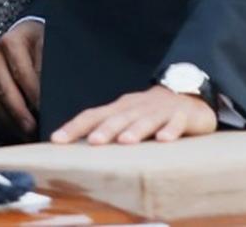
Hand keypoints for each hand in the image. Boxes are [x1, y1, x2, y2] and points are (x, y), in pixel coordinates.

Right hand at [0, 19, 43, 139]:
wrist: (26, 35)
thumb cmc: (41, 41)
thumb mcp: (49, 44)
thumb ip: (50, 65)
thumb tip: (55, 94)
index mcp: (11, 42)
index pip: (23, 73)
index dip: (35, 94)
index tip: (46, 109)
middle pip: (6, 92)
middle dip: (22, 114)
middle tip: (36, 128)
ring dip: (14, 123)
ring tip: (31, 134)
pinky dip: (6, 125)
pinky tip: (21, 131)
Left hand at [50, 84, 216, 144]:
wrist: (189, 94)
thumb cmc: (149, 112)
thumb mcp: (126, 118)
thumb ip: (105, 130)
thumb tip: (72, 152)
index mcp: (120, 108)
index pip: (93, 115)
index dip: (75, 126)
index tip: (57, 140)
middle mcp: (137, 107)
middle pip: (119, 117)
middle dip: (106, 129)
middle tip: (93, 142)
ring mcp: (160, 110)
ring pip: (146, 119)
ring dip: (136, 129)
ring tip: (125, 141)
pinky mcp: (182, 115)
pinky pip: (177, 122)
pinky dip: (170, 130)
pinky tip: (164, 140)